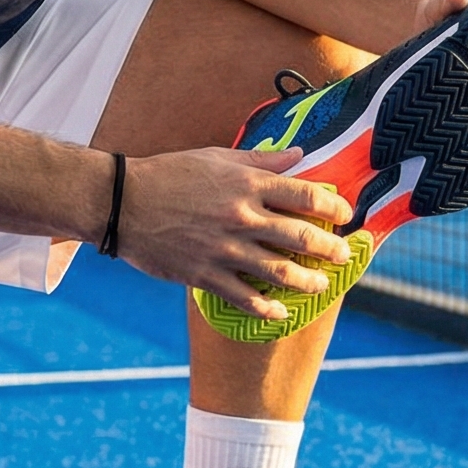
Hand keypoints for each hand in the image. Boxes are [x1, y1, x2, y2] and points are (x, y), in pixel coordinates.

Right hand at [111, 147, 355, 320]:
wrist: (123, 203)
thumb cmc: (169, 174)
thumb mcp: (216, 157)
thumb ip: (261, 160)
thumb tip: (298, 155)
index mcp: (247, 184)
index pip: (305, 196)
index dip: (333, 206)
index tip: (345, 214)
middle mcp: (241, 217)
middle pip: (301, 237)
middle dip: (329, 249)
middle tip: (343, 256)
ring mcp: (224, 249)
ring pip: (280, 272)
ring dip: (308, 282)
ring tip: (321, 285)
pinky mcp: (205, 275)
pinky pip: (245, 298)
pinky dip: (267, 309)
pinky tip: (281, 313)